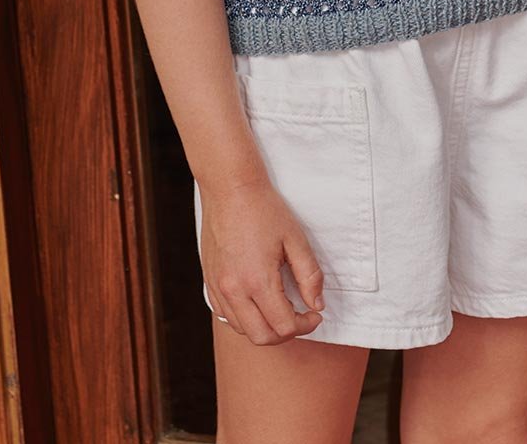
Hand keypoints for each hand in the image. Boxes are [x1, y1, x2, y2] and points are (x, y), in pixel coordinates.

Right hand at [197, 177, 327, 343]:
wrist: (230, 188)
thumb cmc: (264, 209)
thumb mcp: (295, 239)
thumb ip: (309, 276)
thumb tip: (317, 304)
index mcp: (257, 281)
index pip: (284, 326)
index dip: (305, 324)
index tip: (315, 313)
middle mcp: (234, 290)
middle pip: (262, 337)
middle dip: (286, 333)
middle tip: (301, 317)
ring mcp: (218, 287)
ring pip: (242, 329)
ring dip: (265, 327)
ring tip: (281, 309)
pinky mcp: (209, 281)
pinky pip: (225, 315)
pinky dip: (244, 318)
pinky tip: (257, 302)